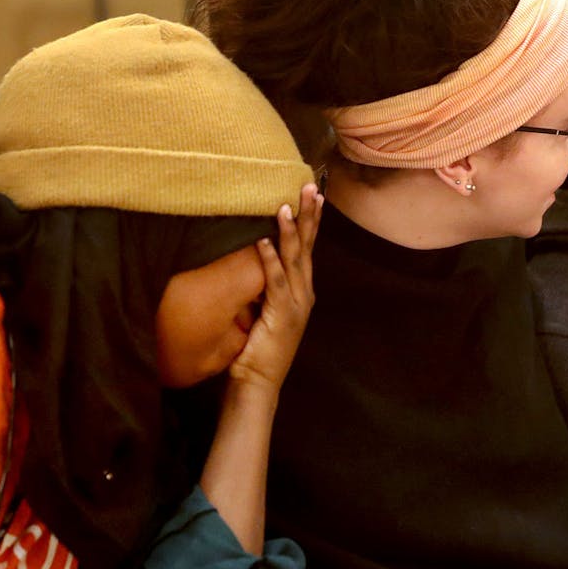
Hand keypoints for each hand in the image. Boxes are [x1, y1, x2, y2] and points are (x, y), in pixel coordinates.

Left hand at [228, 184, 322, 391]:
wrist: (258, 382)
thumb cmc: (256, 347)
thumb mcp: (262, 309)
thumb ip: (265, 285)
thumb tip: (255, 256)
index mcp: (302, 291)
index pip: (307, 248)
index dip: (311, 221)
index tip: (313, 194)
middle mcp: (304, 294)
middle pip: (307, 247)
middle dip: (309, 216)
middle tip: (310, 186)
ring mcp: (296, 305)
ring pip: (294, 260)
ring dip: (290, 231)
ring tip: (286, 206)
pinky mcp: (282, 315)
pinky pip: (275, 282)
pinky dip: (270, 260)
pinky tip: (265, 240)